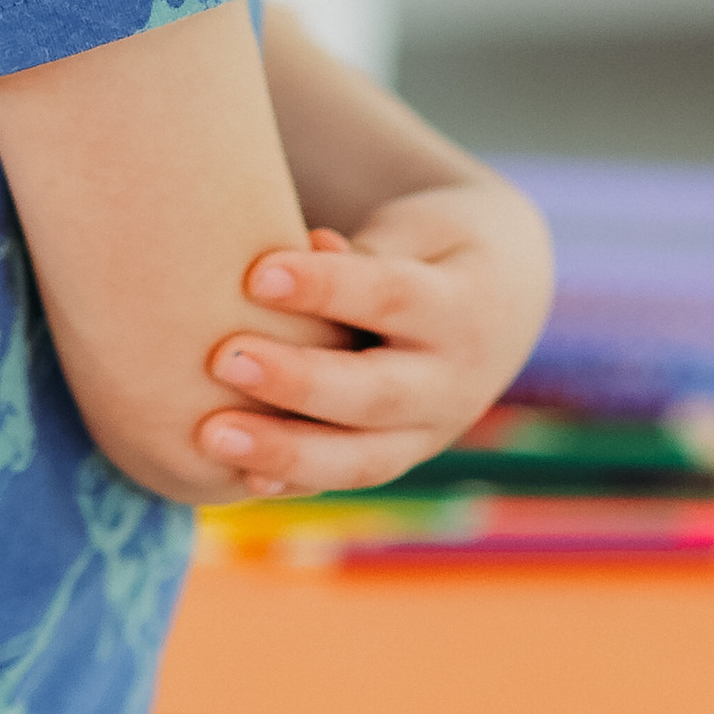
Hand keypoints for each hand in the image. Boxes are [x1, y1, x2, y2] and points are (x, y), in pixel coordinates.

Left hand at [192, 175, 554, 496]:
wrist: (503, 305)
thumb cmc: (437, 247)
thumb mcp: (419, 231)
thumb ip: (363, 249)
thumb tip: (306, 246)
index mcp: (462, 307)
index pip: (392, 297)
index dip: (327, 288)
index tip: (256, 274)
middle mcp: (454, 381)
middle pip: (376, 391)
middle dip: (299, 382)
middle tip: (226, 360)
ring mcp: (431, 432)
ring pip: (362, 457)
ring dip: (284, 451)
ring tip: (210, 435)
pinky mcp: (402, 457)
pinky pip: (347, 477)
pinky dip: (295, 482)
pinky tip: (240, 477)